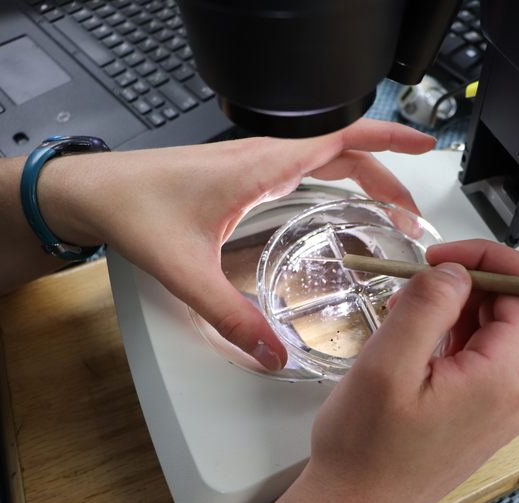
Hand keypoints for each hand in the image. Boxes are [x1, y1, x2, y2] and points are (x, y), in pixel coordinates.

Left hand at [37, 119, 435, 369]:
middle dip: (388, 176)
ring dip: (364, 177)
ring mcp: (257, 163)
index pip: (343, 138)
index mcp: (263, 165)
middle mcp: (265, 158)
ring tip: (387, 209)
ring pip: (327, 159)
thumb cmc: (133, 206)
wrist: (95, 190)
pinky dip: (335, 182)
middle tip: (412, 211)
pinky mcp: (246, 174)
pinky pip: (306, 169)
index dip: (390, 137)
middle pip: (346, 153)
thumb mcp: (186, 269)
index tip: (423, 142)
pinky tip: (337, 209)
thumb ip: (230, 316)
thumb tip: (269, 349)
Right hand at [271, 239, 518, 502]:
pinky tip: (416, 339)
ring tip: (406, 317)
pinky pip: (483, 351)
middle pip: (515, 303)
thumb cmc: (368, 451)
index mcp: (506, 376)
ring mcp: (506, 401)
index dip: (488, 258)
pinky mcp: (489, 406)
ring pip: (496, 324)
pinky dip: (453, 332)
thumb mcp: (387, 365)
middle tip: (415, 285)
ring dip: (455, 307)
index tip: (444, 259)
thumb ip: (427, 305)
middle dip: (465, 282)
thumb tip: (454, 270)